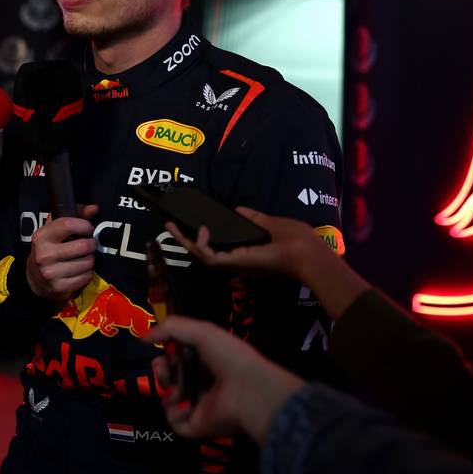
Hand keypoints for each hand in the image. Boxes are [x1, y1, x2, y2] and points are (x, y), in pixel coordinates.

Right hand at [25, 204, 98, 300]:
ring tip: (83, 258)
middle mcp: (44, 255)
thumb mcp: (54, 229)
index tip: (88, 229)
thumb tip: (94, 208)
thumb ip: (74, 214)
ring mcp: (51, 273)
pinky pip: (86, 277)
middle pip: (83, 246)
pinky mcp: (59, 287)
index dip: (84, 225)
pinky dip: (87, 273)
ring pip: (88, 262)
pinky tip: (80, 271)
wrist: (34, 278)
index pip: (68, 224)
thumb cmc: (49, 248)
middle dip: (91, 245)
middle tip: (89, 245)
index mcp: (42, 236)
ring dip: (90, 260)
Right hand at [147, 316, 303, 443]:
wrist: (248, 390)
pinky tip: (186, 405)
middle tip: (164, 370)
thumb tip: (142, 337)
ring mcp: (199, 406)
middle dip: (161, 372)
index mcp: (207, 362)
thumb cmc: (228, 357)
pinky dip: (174, 414)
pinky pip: (175, 423)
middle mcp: (202, 383)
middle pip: (170, 378)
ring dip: (167, 392)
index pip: (178, 359)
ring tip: (176, 390)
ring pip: (169, 401)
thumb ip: (170, 328)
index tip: (163, 352)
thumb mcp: (201, 331)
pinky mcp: (196, 426)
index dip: (166, 354)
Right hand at [165, 208, 334, 281]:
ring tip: (171, 225)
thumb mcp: (270, 223)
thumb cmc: (294, 238)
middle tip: (168, 223)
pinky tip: (201, 229)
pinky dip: (200, 243)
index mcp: (244, 250)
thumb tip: (237, 209)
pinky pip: (207, 256)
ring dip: (183, 240)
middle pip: (201, 250)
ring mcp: (232, 263)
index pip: (216, 245)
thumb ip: (253, 218)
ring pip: (199, 254)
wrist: (304, 253)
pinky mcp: (232, 264)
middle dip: (183, 238)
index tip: (187, 221)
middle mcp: (234, 259)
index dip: (199, 235)